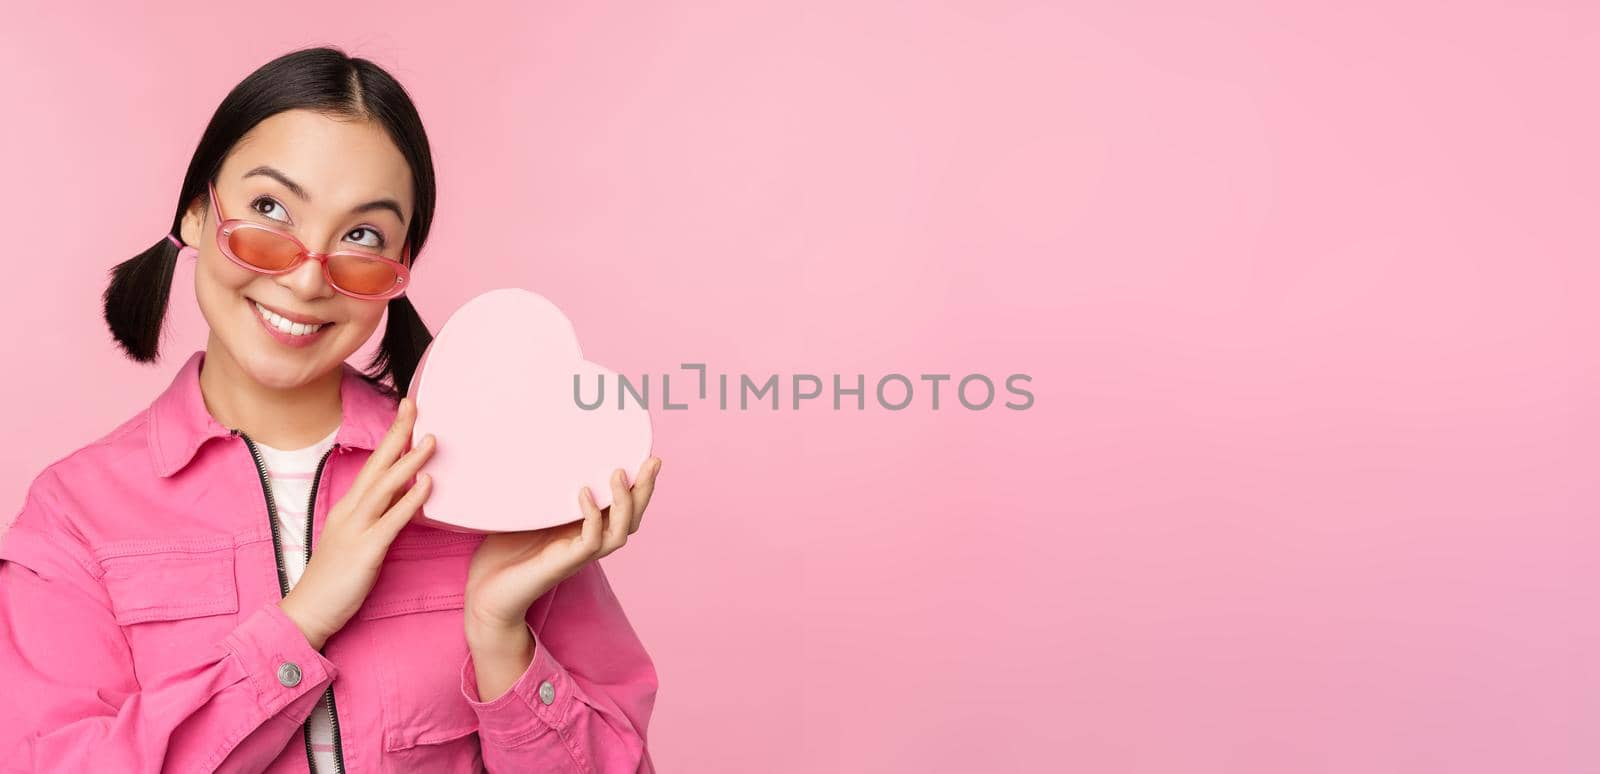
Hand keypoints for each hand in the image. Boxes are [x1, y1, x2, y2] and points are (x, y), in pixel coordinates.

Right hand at [277, 396, 435, 648]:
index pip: (373, 465)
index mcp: (348, 508)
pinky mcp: (364, 551)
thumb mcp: (357, 539)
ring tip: (432, 439)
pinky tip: (427, 484)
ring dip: (409, 461)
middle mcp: (350, 511)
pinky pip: (391, 520)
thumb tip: (404, 495)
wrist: (307, 611)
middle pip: (377, 465)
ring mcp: (355, 529)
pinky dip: (409, 499)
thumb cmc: (334, 579)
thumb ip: (377, 516)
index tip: (407, 412)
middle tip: (414, 404)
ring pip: (384, 487)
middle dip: (397, 434)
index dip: (391, 438)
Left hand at [463, 456, 661, 641]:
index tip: (646, 457)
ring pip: (620, 532)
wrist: (487, 594)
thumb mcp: (527, 514)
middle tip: (652, 461)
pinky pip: (591, 541)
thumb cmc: (504, 555)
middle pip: (632, 519)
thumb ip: (541, 493)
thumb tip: (538, 455)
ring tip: (618, 474)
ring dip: (625, 503)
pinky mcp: (565, 563)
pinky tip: (583, 493)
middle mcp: (589, 544)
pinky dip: (593, 517)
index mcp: (585, 531)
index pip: (623, 509)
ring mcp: (579, 555)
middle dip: (645, 490)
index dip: (638, 486)